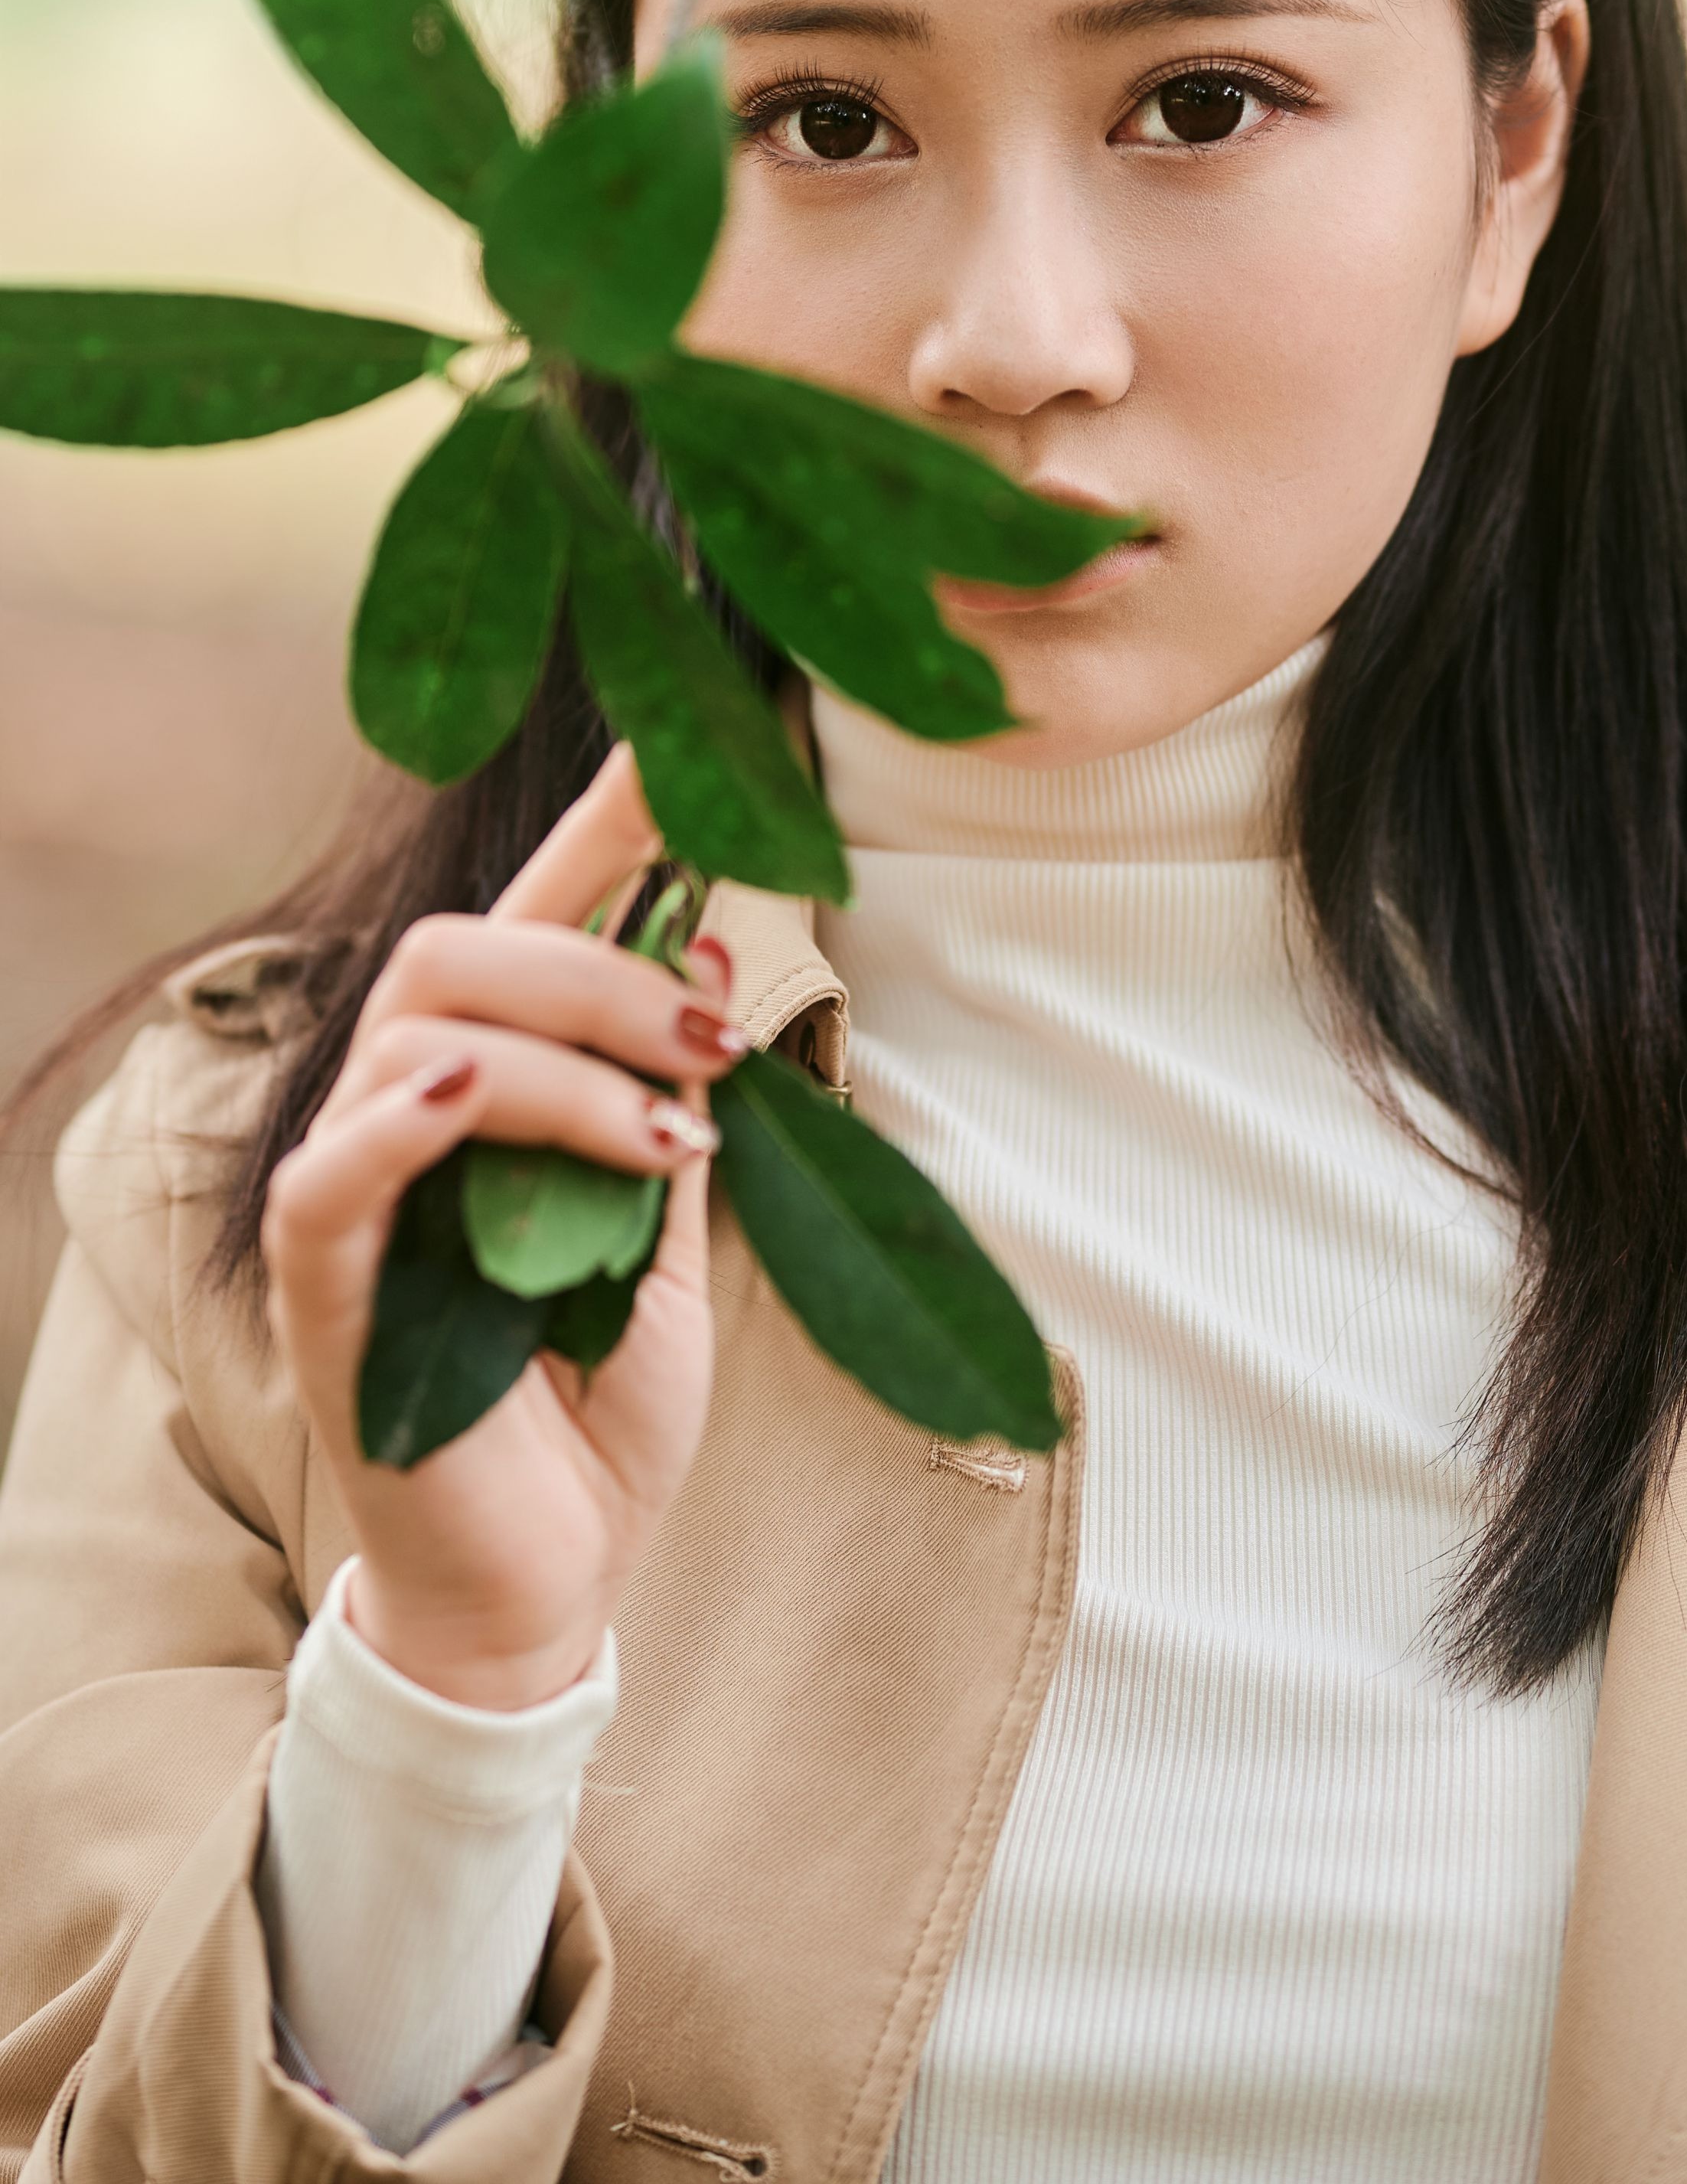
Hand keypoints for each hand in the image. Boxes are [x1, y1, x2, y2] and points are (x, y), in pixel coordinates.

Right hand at [263, 746, 740, 1709]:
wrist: (550, 1580)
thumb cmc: (598, 1409)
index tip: (683, 750)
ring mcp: (363, 1194)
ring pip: (426, 1033)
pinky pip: (337, 1170)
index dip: (603, 828)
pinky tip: (477, 1104)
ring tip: (668, 1126)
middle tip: (714, 1042)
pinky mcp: (328, 1285)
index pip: (538, 920)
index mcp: (503, 1088)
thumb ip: (674, 1101)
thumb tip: (712, 954)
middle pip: (466, 948)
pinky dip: (409, 1119)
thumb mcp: (675, 1238)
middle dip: (605, 963)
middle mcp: (416, 1115)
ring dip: (567, 1054)